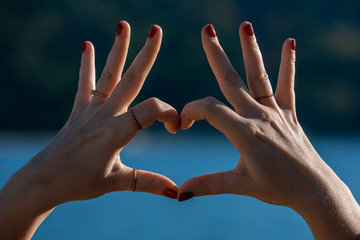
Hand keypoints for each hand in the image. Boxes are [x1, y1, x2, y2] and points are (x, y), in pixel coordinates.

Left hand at [0, 21, 178, 239]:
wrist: (44, 181)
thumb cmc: (81, 182)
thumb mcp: (118, 182)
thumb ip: (149, 182)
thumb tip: (178, 191)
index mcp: (118, 131)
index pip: (152, 109)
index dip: (170, 114)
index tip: (176, 128)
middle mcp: (106, 114)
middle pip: (132, 79)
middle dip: (146, 54)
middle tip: (156, 30)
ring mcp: (91, 110)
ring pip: (109, 74)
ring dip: (118, 50)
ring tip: (123, 25)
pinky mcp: (79, 111)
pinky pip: (84, 84)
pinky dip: (86, 65)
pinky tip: (87, 45)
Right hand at [178, 22, 359, 238]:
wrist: (313, 190)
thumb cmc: (276, 188)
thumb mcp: (239, 185)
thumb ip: (208, 184)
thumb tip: (179, 193)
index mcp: (243, 133)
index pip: (209, 110)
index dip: (191, 112)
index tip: (183, 123)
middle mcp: (258, 116)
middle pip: (231, 79)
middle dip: (216, 54)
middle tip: (206, 30)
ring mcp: (275, 113)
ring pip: (258, 76)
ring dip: (251, 50)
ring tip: (245, 25)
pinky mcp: (289, 114)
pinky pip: (287, 86)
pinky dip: (288, 64)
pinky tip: (290, 43)